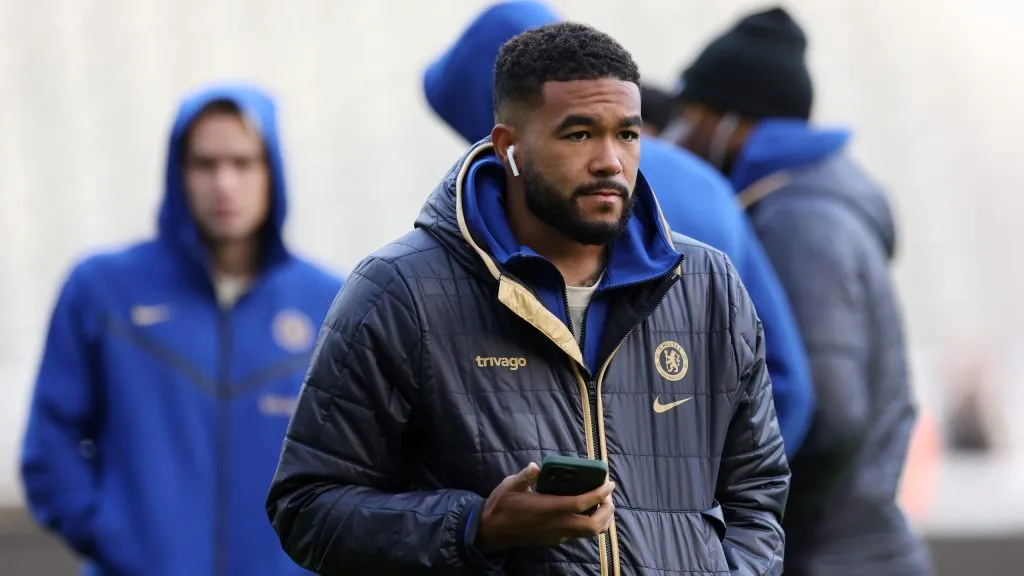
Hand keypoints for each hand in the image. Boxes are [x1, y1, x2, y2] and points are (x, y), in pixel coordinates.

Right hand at [475, 462, 615, 552]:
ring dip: (602, 519)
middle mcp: (557, 525)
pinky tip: (585, 511)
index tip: (609, 483)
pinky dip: (590, 524)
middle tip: (608, 495)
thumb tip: (536, 466)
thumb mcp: (510, 486)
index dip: (599, 494)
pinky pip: (579, 535)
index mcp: (548, 509)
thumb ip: (525, 476)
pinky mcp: (554, 540)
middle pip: (593, 525)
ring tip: (602, 503)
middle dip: (607, 511)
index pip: (581, 503)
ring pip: (589, 533)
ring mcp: (556, 535)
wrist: (490, 531)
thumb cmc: (501, 506)